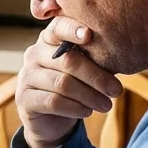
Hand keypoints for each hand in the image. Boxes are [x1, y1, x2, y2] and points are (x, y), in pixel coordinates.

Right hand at [17, 17, 121, 147]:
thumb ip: (94, 58)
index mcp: (49, 40)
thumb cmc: (73, 87)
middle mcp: (34, 54)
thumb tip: (122, 53)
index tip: (89, 36)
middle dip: (96, 76)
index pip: (58, 27)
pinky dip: (75, 108)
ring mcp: (26, 76)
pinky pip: (53, 102)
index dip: (72, 29)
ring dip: (89, 96)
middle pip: (67, 60)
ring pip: (62, 83)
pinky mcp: (24, 98)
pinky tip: (88, 112)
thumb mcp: (84, 70)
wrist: (51, 119)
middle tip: (116, 90)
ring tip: (107, 105)